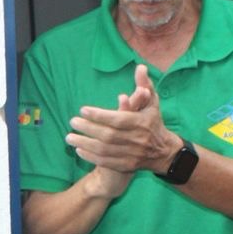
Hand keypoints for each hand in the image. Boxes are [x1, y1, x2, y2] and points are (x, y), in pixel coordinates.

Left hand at [65, 65, 180, 177]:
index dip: (99, 115)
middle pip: (108, 135)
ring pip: (104, 150)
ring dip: (84, 143)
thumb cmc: (153, 123)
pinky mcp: (127, 166)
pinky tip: (79, 149)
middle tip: (72, 122)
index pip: (118, 119)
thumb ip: (144, 85)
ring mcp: (132, 154)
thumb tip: (140, 67)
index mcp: (142, 123)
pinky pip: (106, 162)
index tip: (82, 110)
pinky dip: (90, 156)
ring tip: (69, 136)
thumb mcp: (152, 103)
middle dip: (88, 128)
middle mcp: (137, 139)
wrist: (163, 152)